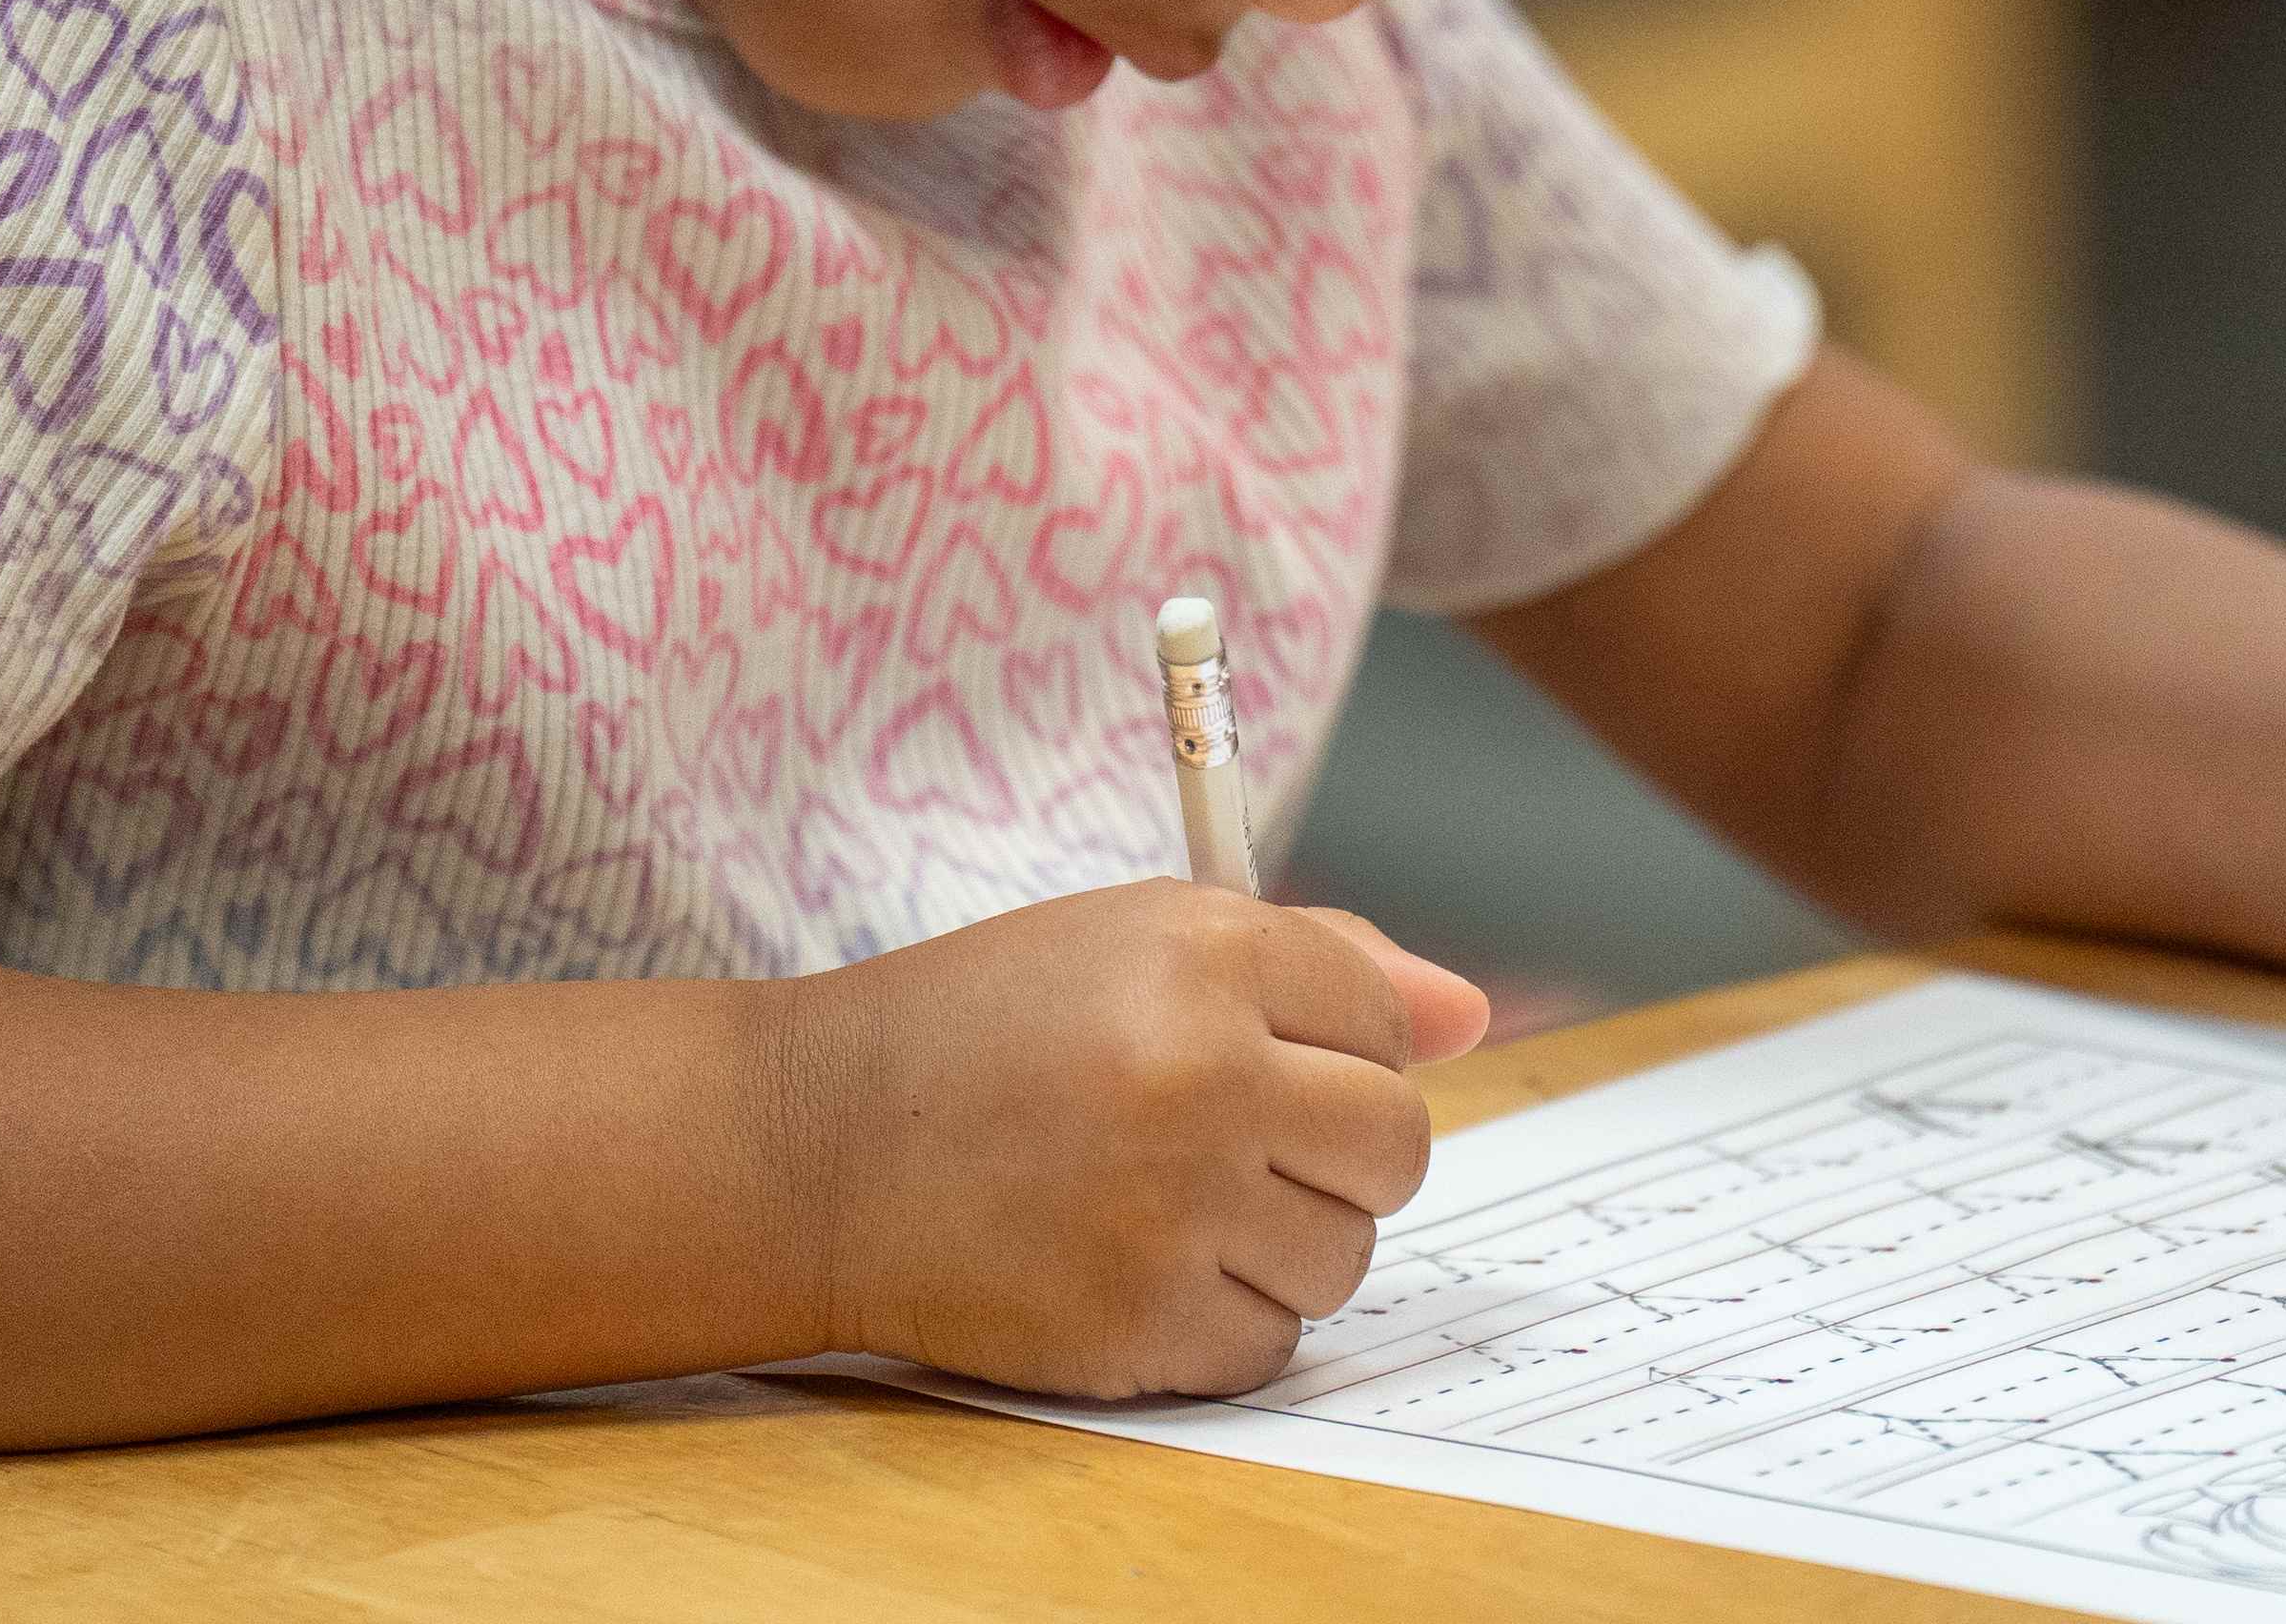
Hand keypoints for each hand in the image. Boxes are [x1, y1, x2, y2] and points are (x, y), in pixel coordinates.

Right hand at [772, 881, 1493, 1396]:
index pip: (1385, 1018)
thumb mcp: (1137, 939)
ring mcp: (1171, 1210)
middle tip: (1244, 1147)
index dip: (1341, 1049)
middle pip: (1396, 1146)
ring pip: (1343, 1256)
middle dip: (1341, 1156)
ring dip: (1283, 1245)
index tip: (1272, 1063)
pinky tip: (1140, 1268)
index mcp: (1206, 956)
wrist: (815, 1148)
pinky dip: (1222, 1323)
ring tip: (1173, 1204)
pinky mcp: (1135, 1323)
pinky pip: (1269, 1346)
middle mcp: (1202, 1076)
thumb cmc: (983, 1030)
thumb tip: (1470, 1015)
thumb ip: (1321, 964)